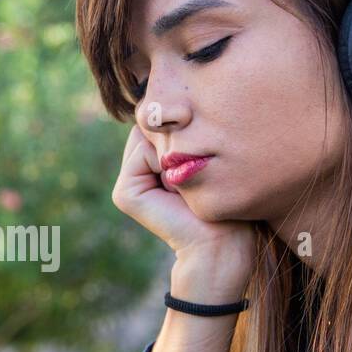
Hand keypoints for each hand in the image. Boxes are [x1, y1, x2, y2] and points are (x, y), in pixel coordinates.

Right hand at [111, 125, 256, 274]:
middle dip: (178, 138)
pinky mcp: (124, 194)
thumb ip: (180, 131)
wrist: (224, 242)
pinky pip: (143, 151)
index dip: (188, 128)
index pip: (164, 120)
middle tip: (196, 174)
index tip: (206, 161)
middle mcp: (137, 172)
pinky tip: (177, 191)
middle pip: (151, 125)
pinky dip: (166, 164)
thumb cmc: (227, 200)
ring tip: (187, 184)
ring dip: (175, 151)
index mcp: (155, 162)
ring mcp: (127, 184)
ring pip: (146, 134)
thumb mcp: (206, 155)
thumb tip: (160, 110)